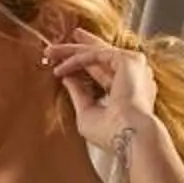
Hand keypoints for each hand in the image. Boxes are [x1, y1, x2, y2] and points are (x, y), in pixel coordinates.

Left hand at [45, 29, 156, 154]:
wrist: (127, 135)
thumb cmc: (111, 133)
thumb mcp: (87, 112)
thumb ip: (79, 94)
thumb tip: (68, 78)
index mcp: (129, 91)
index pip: (103, 72)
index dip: (82, 66)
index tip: (61, 65)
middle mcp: (134, 77)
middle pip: (101, 56)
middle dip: (78, 49)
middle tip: (55, 47)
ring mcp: (133, 67)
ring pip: (97, 51)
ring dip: (71, 50)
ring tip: (49, 51)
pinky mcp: (128, 60)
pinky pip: (95, 54)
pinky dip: (75, 60)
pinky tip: (59, 69)